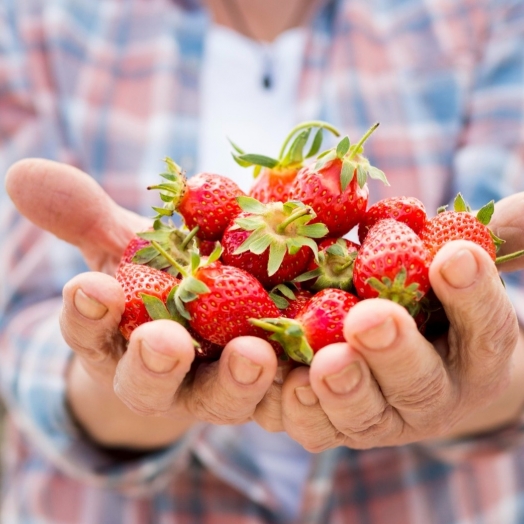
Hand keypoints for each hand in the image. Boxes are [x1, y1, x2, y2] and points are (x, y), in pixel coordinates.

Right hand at [6, 159, 279, 448]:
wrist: (210, 306)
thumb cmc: (156, 276)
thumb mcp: (124, 244)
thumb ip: (84, 216)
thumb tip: (23, 172)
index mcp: (119, 341)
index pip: (92, 332)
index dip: (86, 315)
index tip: (89, 286)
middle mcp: (166, 375)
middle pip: (153, 382)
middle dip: (154, 364)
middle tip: (164, 341)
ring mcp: (220, 385)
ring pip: (224, 394)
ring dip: (238, 380)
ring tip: (254, 355)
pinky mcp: (272, 386)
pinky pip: (284, 393)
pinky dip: (297, 384)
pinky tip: (318, 361)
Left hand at [272, 193, 523, 449]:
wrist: (386, 352)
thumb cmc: (419, 296)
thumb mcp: (446, 263)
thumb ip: (464, 239)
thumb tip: (492, 216)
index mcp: (471, 354)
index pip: (486, 329)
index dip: (472, 297)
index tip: (453, 256)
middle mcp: (428, 395)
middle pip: (420, 385)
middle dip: (395, 352)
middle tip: (370, 319)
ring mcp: (378, 417)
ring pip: (363, 418)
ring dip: (342, 391)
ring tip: (325, 363)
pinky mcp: (328, 424)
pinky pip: (311, 427)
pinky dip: (292, 405)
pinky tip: (273, 371)